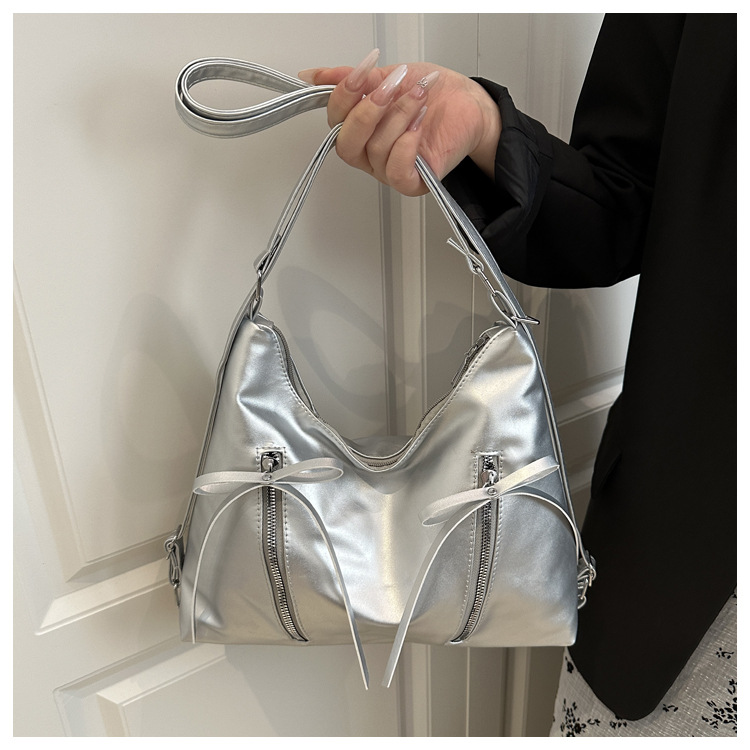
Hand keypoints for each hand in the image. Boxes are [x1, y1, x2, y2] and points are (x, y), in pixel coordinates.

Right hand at [299, 50, 500, 196]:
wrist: (470, 105)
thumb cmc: (433, 95)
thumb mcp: (389, 76)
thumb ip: (353, 78)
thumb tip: (313, 76)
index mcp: (359, 130)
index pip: (335, 120)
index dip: (344, 94)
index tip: (364, 70)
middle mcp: (369, 154)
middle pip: (348, 143)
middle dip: (368, 110)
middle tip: (391, 86)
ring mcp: (388, 169)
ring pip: (377, 149)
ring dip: (399, 115)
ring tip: (419, 94)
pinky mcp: (413, 182)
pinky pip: (397, 172)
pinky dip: (407, 145)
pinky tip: (420, 123)